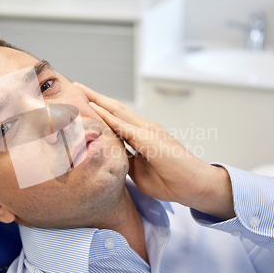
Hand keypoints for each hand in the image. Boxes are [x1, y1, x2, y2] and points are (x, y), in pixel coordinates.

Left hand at [74, 83, 234, 219]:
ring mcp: (148, 130)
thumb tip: (110, 158)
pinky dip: (108, 115)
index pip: (118, 118)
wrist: (195, 186)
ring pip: (118, 110)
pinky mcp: (149, 138)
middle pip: (116, 108)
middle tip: (78, 86)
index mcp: (144, 135)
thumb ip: (126, 161)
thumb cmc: (171, 181)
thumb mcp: (140, 172)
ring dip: (98, 99)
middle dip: (96, 97)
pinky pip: (123, 125)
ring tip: (81, 89)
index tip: (84, 103)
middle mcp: (146, 128)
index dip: (101, 109)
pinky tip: (94, 108)